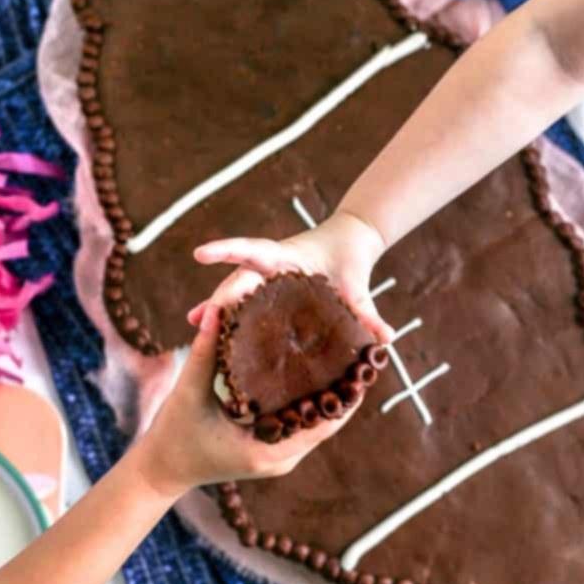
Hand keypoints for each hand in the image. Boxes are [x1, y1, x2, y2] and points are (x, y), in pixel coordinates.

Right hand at [135, 303, 361, 499]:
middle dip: (344, 391)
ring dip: (332, 397)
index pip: (323, 422)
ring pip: (318, 426)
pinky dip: (312, 403)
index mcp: (266, 450)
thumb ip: (206, 350)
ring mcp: (278, 457)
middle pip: (328, 424)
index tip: (360, 362)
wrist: (162, 468)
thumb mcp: (189, 390)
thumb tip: (220, 308)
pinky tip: (319, 375)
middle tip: (360, 354)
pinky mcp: (272, 451)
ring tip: (347, 360)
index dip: (346, 394)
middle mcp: (280, 459)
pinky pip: (302, 427)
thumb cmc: (173, 433)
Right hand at [187, 210, 393, 342]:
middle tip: (196, 320)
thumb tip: (387, 339)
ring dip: (217, 311)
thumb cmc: (350, 261)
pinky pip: (248, 305)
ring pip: (237, 294)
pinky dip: (232, 319)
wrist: (349, 244)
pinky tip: (217, 338)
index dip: (228, 252)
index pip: (253, 251)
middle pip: (238, 281)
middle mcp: (270, 268)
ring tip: (196, 333)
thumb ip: (368, 312)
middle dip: (217, 298)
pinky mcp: (270, 293)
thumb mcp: (358, 287)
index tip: (200, 254)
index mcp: (287, 257)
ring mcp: (267, 280)